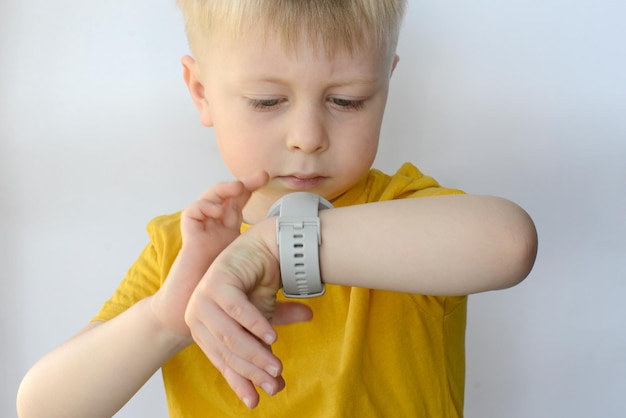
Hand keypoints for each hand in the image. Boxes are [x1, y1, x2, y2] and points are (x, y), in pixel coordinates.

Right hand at [149, 172, 268, 344]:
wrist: (192, 316)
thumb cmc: (223, 307)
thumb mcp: (256, 299)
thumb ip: (280, 305)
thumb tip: (311, 313)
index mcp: (232, 237)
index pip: (243, 206)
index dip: (254, 190)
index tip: (270, 179)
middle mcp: (217, 230)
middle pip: (229, 197)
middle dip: (244, 184)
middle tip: (261, 175)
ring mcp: (203, 233)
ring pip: (210, 199)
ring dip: (224, 191)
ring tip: (239, 187)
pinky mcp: (190, 240)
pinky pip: (193, 214)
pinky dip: (205, 207)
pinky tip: (219, 210)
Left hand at [184, 220, 312, 408]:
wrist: (265, 251)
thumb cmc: (258, 290)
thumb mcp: (260, 329)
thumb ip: (263, 353)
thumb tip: (277, 388)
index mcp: (202, 328)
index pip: (222, 361)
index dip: (241, 381)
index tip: (258, 400)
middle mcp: (197, 313)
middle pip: (227, 350)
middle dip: (252, 369)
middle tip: (275, 380)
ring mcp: (203, 296)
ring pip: (231, 334)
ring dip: (256, 352)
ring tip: (277, 365)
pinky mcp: (216, 281)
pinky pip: (237, 310)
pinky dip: (255, 324)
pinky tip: (272, 335)